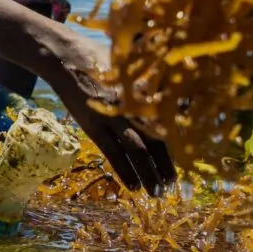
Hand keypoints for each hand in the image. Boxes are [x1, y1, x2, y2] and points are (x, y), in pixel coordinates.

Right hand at [35, 27, 175, 194]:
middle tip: (172, 185)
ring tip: (155, 193)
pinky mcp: (95, 125)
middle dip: (166, 166)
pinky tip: (132, 186)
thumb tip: (175, 104)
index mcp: (146, 92)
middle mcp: (134, 106)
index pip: (169, 123)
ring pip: (137, 151)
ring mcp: (114, 117)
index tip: (184, 160)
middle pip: (157, 140)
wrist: (67, 58)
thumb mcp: (130, 69)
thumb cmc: (102, 63)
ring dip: (148, 174)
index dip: (178, 145)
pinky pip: (113, 153)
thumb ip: (150, 88)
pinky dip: (124, 171)